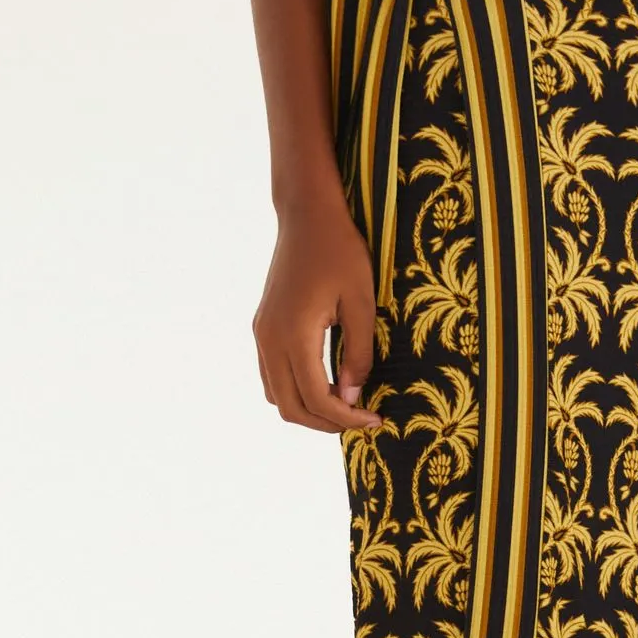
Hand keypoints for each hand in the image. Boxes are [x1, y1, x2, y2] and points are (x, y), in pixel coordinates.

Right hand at [252, 194, 381, 434]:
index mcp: (294, 334)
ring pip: (277, 396)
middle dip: (326, 423)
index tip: (375, 419)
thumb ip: (359, 353)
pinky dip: (297, 391)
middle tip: (360, 420)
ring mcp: (262, 334)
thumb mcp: (362, 303)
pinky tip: (327, 383)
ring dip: (309, 409)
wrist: (306, 214)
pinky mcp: (263, 327)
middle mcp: (270, 339)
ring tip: (345, 403)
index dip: (347, 418)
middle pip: (291, 407)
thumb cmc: (340, 251)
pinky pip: (273, 376)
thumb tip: (352, 396)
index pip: (316, 398)